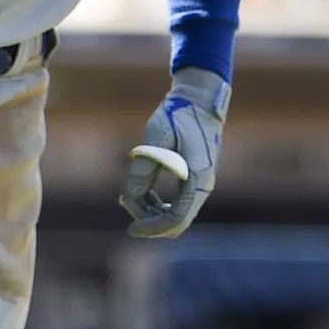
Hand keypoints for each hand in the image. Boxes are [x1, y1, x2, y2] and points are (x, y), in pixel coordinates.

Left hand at [122, 67, 228, 239]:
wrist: (199, 99)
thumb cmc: (178, 114)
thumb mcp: (156, 137)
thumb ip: (142, 168)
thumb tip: (128, 196)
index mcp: (197, 177)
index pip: (177, 218)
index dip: (152, 227)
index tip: (130, 229)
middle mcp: (203, 185)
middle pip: (177, 222)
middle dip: (149, 221)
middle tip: (125, 201)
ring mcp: (201, 183)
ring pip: (177, 214)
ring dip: (151, 211)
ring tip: (127, 196)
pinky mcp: (195, 178)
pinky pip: (178, 203)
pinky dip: (158, 204)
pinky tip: (140, 193)